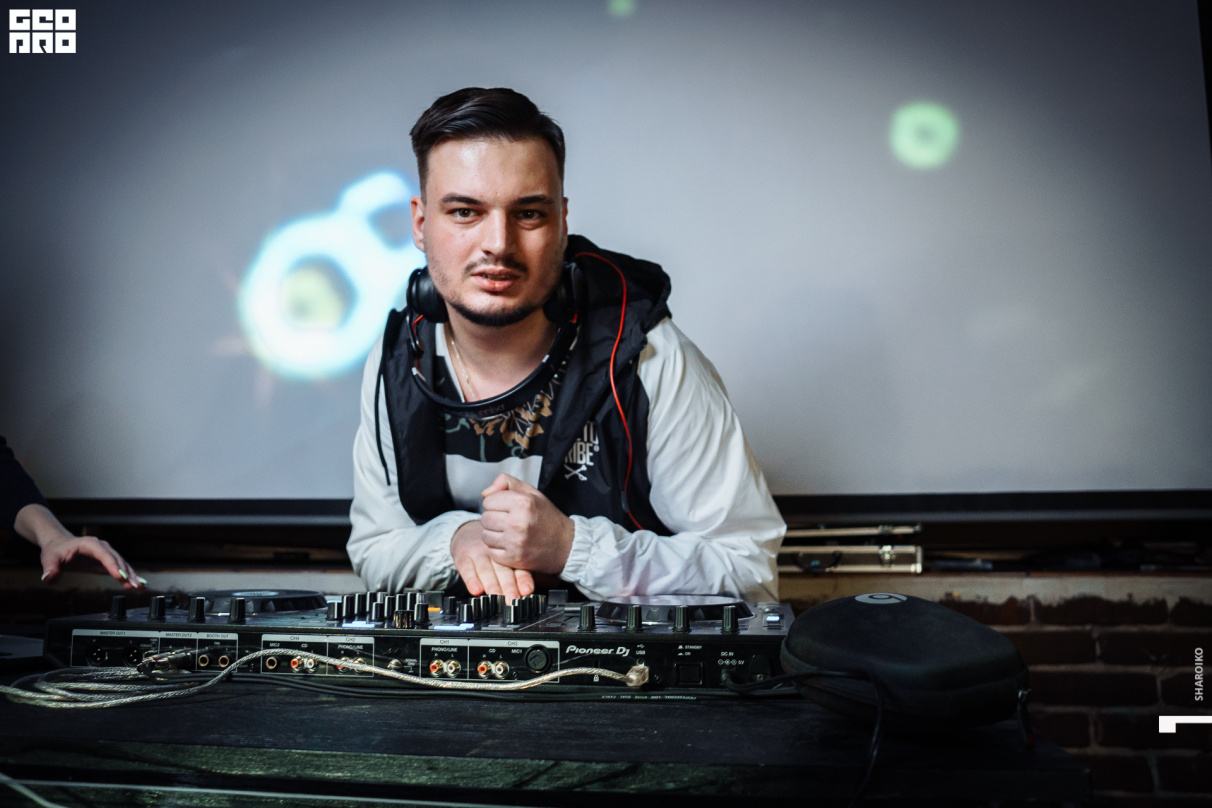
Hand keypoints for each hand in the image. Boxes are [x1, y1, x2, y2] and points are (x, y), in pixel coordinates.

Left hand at [16, 504, 142, 588]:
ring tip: (140, 587)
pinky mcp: (107, 561)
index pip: (104, 555)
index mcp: (89, 544)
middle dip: (127, 573)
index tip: (120, 577)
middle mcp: (101, 547)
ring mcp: (106, 553)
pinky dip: (129, 576)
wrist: (59, 543)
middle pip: (117, 560)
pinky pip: (120, 568)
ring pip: (122, 564)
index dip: (112, 565)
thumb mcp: (49, 558)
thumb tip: (48, 577)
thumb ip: (50, 568)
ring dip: (131, 576)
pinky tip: (137, 584)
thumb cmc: (55, 549)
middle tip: (134, 586)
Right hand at [450, 520, 533, 600]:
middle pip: (503, 569)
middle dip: (508, 585)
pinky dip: (471, 580)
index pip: (518, 567)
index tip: (527, 591)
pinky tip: (476, 590)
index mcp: (510, 552)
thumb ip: (520, 572)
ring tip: (496, 596)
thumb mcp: (507, 555)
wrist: (468, 531)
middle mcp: (495, 551)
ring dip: (491, 584)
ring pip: (486, 570)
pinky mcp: (463, 556)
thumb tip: (530, 591)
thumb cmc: (493, 549)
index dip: (523, 579)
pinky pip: (467, 568)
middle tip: (513, 598)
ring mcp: (478, 553)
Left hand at [479, 474, 574, 574]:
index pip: (488, 501)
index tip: (507, 508)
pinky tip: (510, 544)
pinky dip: (497, 549)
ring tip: (508, 532)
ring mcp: (515, 542)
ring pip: (485, 536)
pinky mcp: (514, 558)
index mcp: (523, 503)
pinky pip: (491, 551)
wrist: (565, 545)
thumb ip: (507, 483)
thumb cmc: (546, 517)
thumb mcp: (532, 493)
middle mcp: (518, 522)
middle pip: (485, 519)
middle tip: (506, 521)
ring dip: (493, 534)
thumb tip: (484, 493)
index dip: (496, 503)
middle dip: (493, 519)